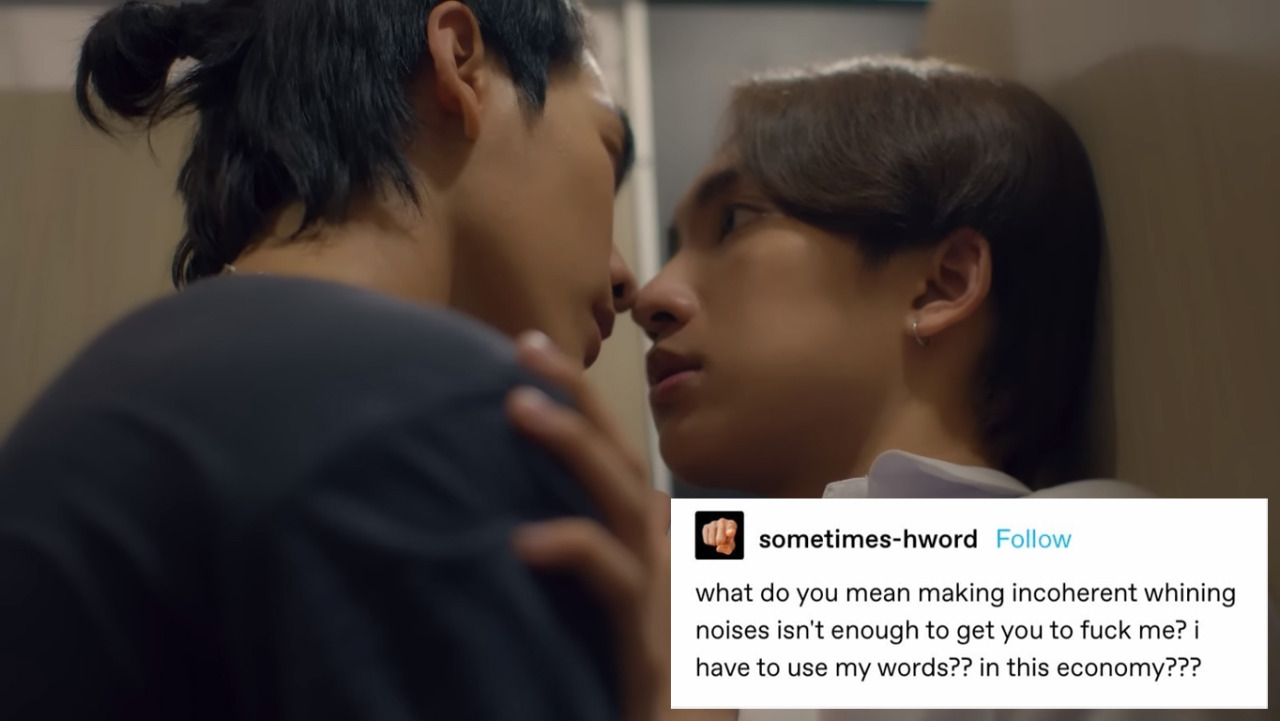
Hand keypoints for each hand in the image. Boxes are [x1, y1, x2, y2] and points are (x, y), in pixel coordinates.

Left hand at [505, 331, 670, 720]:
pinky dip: (572, 546)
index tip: (527, 360)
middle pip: (619, 454)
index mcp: (654, 538)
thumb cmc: (647, 683)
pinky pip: (614, 573)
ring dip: (572, 444)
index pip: (611, 455)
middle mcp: (668, 546)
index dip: (575, 402)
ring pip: (621, 495)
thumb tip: (512, 519)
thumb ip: (583, 558)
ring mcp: (668, 583)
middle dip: (576, 394)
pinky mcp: (656, 630)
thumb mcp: (610, 608)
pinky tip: (524, 539)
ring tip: (518, 406)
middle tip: (525, 345)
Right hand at [702, 519, 736, 554]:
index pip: (731, 528)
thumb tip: (718, 548)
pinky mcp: (706, 526)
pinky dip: (709, 543)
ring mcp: (713, 523)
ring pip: (712, 541)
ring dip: (714, 544)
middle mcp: (722, 521)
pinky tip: (712, 538)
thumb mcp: (730, 546)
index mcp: (732, 524)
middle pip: (720, 540)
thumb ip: (727, 548)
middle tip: (722, 541)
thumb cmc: (727, 541)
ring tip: (717, 539)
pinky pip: (706, 541)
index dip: (730, 532)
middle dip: (721, 544)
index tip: (731, 533)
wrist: (720, 535)